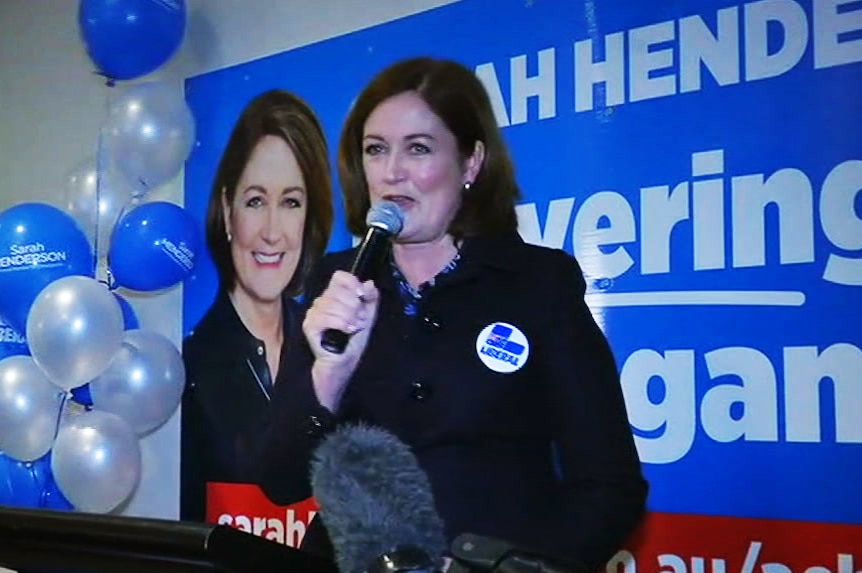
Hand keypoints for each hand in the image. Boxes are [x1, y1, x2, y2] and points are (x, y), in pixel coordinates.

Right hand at [303, 270, 379, 409]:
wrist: (343, 363)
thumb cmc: (353, 341)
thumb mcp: (368, 317)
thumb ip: (370, 299)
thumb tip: (369, 283)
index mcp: (334, 296)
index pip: (340, 277)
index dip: (352, 284)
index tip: (361, 296)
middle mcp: (321, 302)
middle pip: (338, 290)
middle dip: (354, 306)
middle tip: (360, 320)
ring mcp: (313, 313)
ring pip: (332, 303)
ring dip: (349, 316)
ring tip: (354, 328)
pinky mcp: (309, 326)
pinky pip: (325, 317)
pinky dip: (340, 323)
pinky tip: (347, 330)